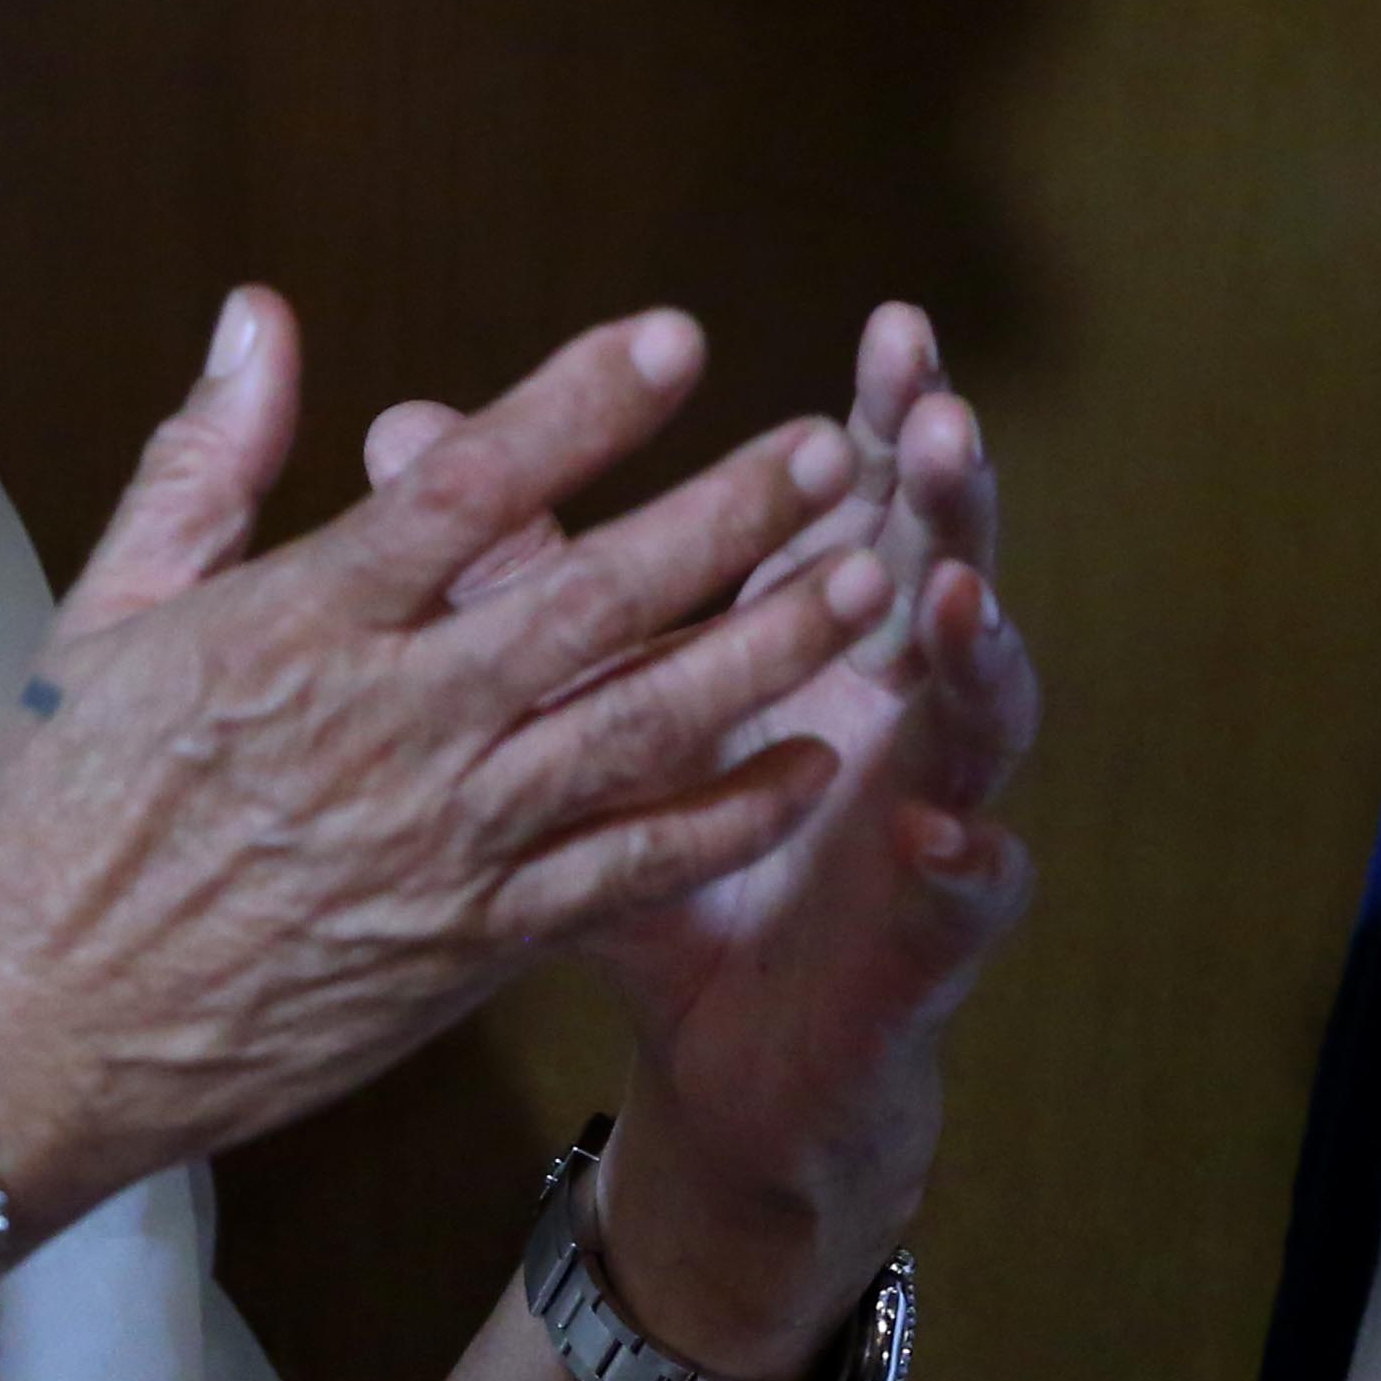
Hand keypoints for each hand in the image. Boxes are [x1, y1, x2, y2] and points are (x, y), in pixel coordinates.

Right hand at [0, 291, 892, 1227]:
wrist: (26, 1040)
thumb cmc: (52, 820)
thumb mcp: (103, 614)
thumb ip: (205, 460)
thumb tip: (263, 314)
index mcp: (295, 628)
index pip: (466, 488)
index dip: (580, 405)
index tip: (677, 338)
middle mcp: (388, 727)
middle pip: (589, 599)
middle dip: (724, 517)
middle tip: (826, 447)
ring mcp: (441, 844)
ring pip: (636, 729)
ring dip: (763, 649)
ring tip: (864, 577)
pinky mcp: (468, 944)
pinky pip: (626, 875)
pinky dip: (724, 820)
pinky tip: (811, 766)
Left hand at [365, 305, 1040, 1376]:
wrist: (745, 1053)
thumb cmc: (666, 856)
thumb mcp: (577, 709)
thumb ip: (509, 567)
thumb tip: (403, 432)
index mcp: (819, 632)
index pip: (864, 498)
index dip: (882, 416)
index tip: (890, 328)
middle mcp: (894, 702)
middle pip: (941, 568)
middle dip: (950, 494)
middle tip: (937, 417)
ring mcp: (930, 810)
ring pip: (977, 712)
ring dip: (972, 648)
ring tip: (946, 590)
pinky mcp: (931, 936)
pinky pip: (969, 891)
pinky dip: (968, 856)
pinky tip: (942, 830)